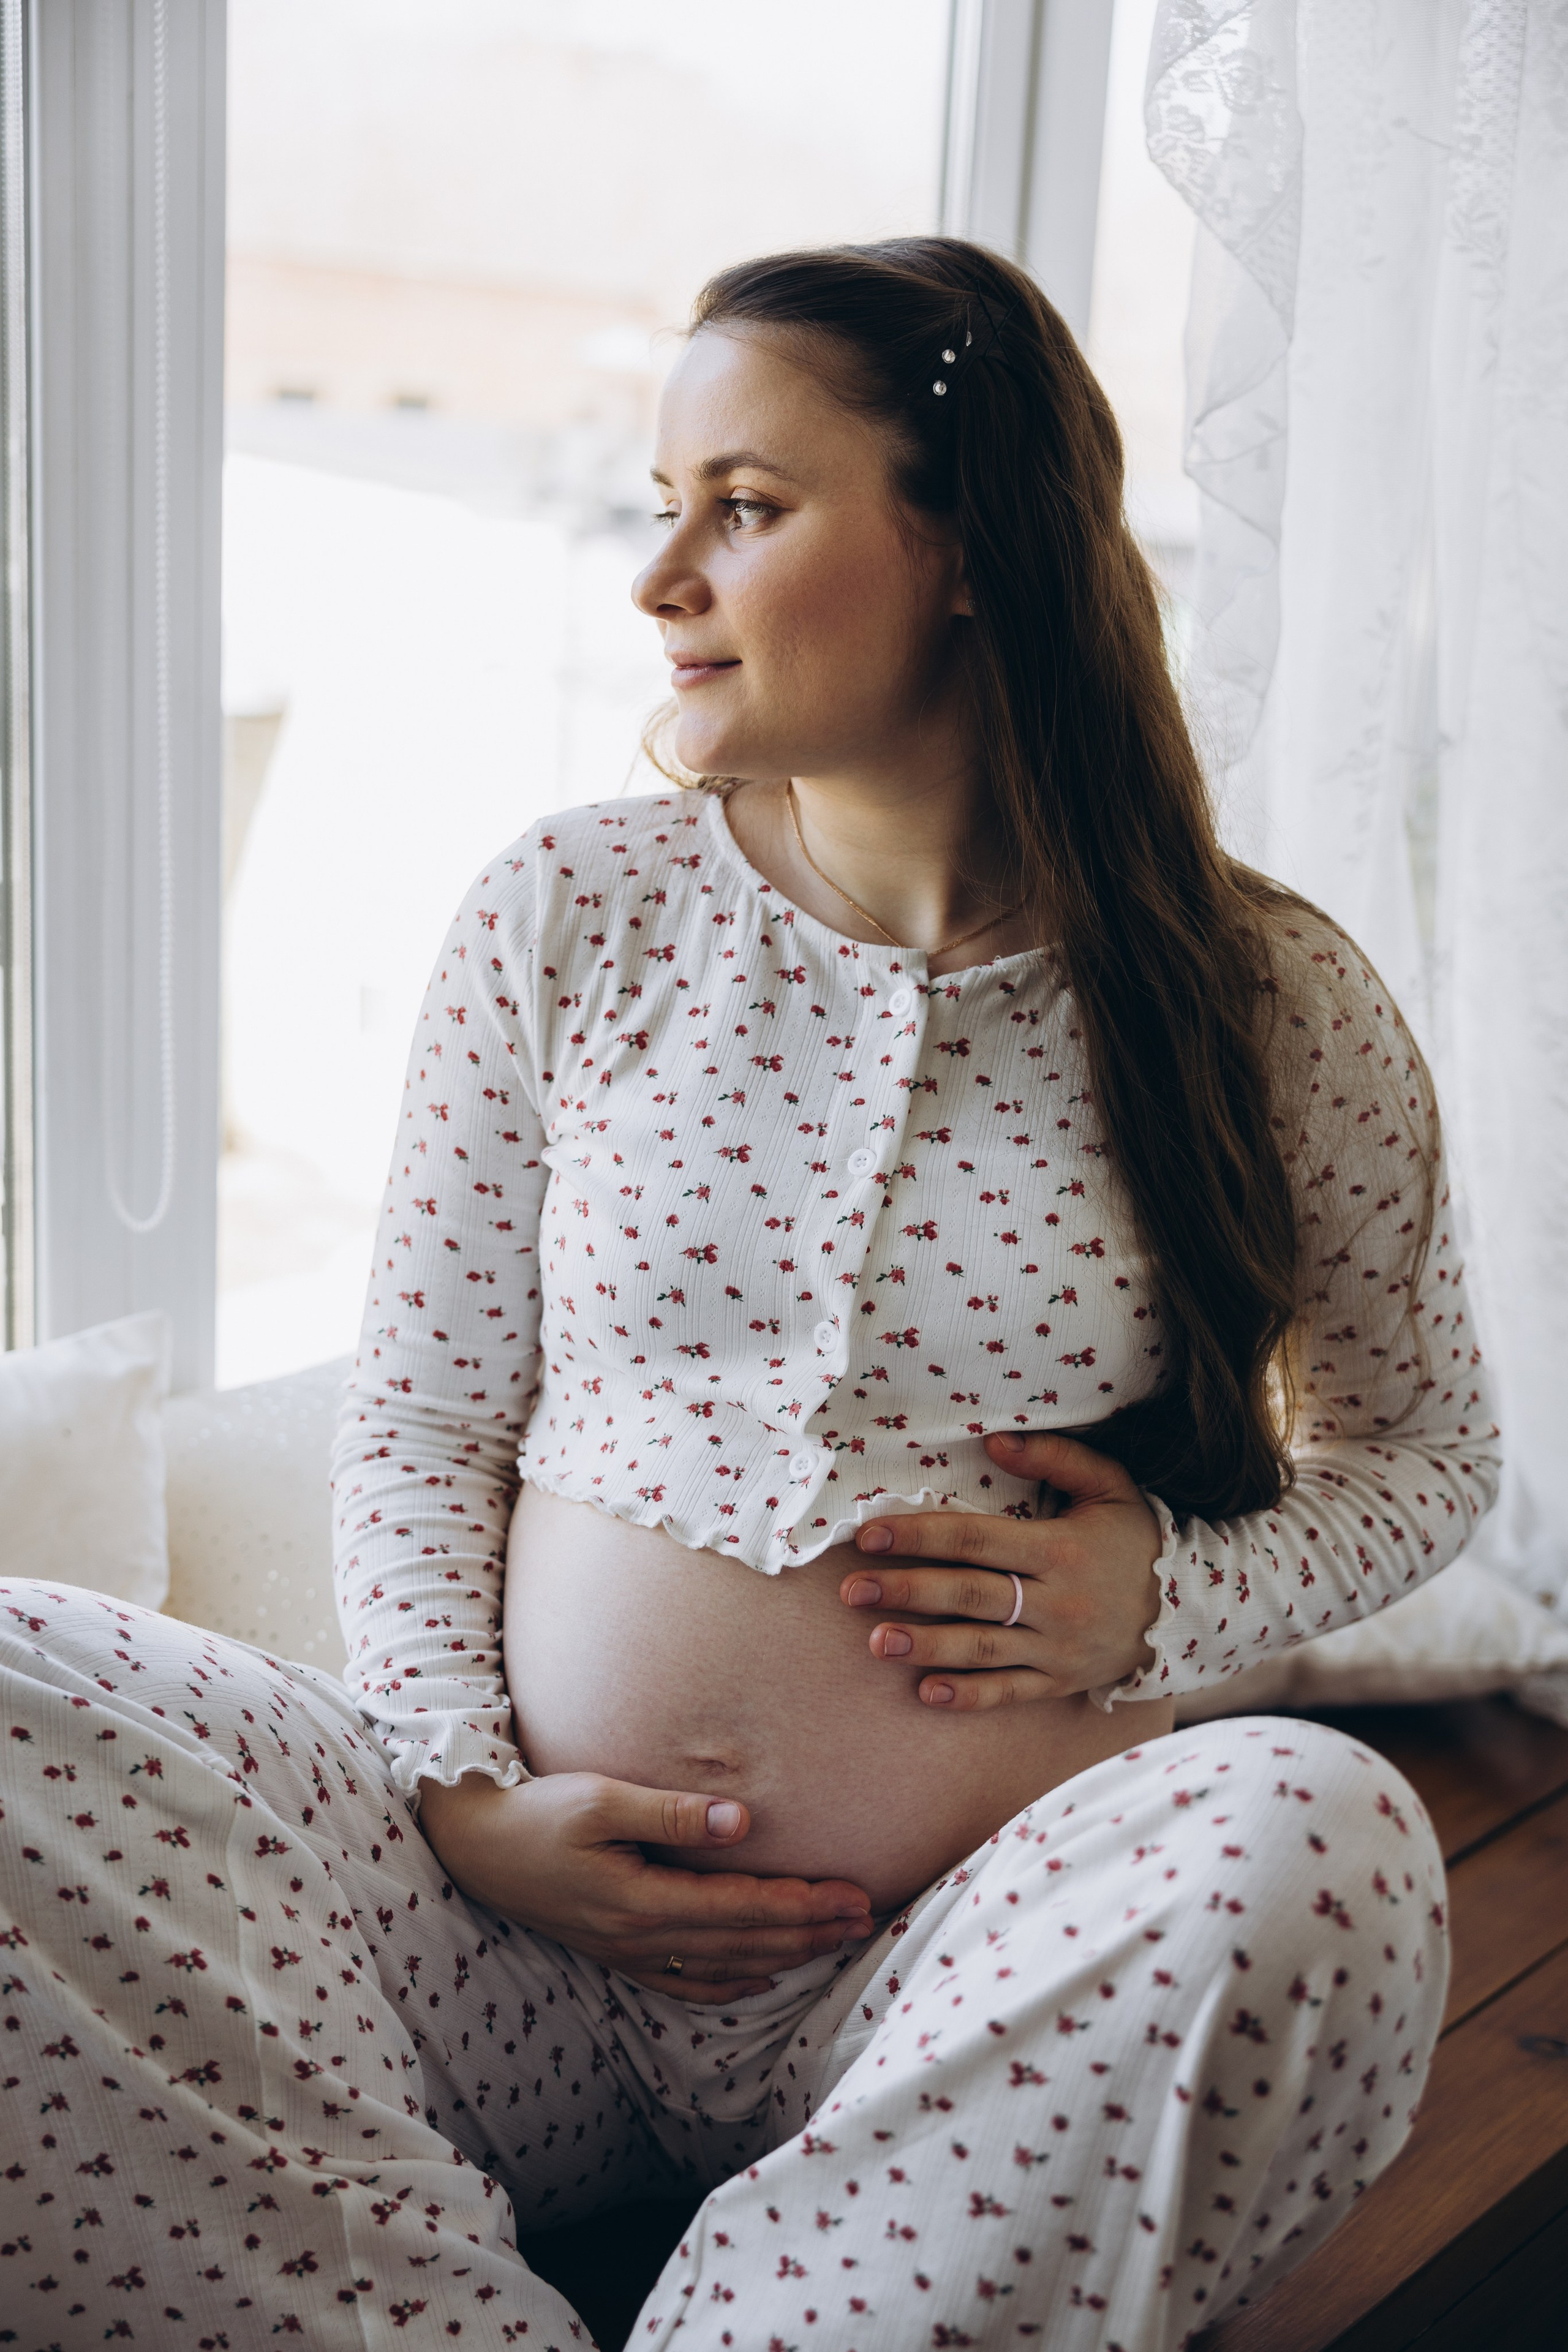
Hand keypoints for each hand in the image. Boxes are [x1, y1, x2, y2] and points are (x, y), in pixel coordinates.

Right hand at [417, 1769, 872, 2003]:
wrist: (471, 1843)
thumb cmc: (534, 1811)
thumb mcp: (600, 1798)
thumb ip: (674, 1814)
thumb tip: (743, 1821)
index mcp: (641, 1901)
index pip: (742, 1910)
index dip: (802, 1904)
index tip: (853, 1894)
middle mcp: (640, 1938)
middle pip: (744, 1944)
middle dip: (810, 1932)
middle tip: (866, 1918)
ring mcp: (627, 1951)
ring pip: (723, 1966)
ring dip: (783, 1955)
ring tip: (833, 1941)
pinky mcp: (615, 1950)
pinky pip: (685, 1981)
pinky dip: (730, 1983)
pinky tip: (759, 1977)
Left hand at [839, 1429, 1161, 1709]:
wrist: (1190, 1607)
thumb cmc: (1137, 1538)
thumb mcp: (1111, 1485)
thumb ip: (1056, 1458)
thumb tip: (993, 1443)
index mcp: (1061, 1549)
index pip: (977, 1541)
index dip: (921, 1537)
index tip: (871, 1535)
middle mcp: (1057, 1603)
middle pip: (969, 1595)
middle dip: (906, 1591)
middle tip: (851, 1590)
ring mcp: (1058, 1649)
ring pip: (981, 1649)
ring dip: (925, 1647)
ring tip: (875, 1643)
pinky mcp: (1060, 1682)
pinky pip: (1009, 1693)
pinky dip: (968, 1696)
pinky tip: (925, 1692)